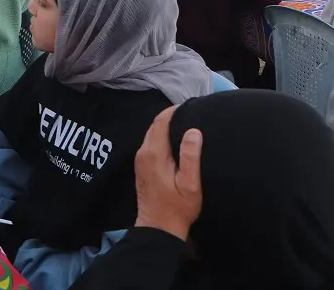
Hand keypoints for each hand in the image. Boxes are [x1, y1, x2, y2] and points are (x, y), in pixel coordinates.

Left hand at [133, 107, 202, 240]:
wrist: (158, 227)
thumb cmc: (178, 207)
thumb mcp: (190, 184)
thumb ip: (190, 156)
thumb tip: (193, 131)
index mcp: (154, 154)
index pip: (160, 122)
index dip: (173, 110)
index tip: (189, 105)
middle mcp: (143, 153)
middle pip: (154, 125)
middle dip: (170, 116)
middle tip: (189, 113)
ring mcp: (140, 160)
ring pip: (151, 134)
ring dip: (165, 126)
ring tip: (184, 124)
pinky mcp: (141, 166)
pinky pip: (150, 143)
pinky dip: (161, 136)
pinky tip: (174, 140)